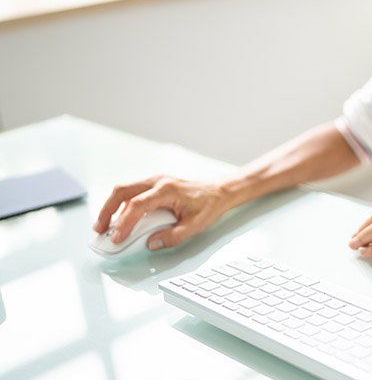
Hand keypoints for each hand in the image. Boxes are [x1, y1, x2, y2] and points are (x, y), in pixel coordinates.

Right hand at [93, 175, 230, 250]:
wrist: (218, 191)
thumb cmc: (208, 205)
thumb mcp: (195, 226)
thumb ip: (172, 237)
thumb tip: (151, 244)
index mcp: (167, 190)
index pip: (137, 206)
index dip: (124, 223)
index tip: (116, 238)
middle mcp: (157, 182)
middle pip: (122, 191)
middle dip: (106, 210)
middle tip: (98, 230)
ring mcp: (154, 181)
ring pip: (124, 190)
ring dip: (111, 207)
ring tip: (104, 227)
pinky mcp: (153, 185)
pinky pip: (131, 193)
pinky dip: (121, 205)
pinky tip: (120, 220)